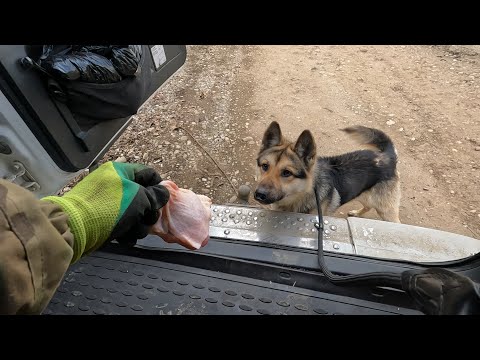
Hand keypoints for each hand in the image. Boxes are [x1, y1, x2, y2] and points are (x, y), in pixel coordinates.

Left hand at [42, 162, 169, 262]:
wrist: (75, 228)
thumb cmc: (110, 208)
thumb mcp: (139, 199)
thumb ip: (155, 196)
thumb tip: (164, 192)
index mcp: (120, 171)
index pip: (149, 173)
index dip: (159, 187)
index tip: (163, 202)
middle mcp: (113, 183)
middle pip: (143, 196)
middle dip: (149, 211)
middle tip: (148, 221)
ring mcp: (106, 201)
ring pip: (134, 212)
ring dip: (138, 225)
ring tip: (134, 233)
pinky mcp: (101, 218)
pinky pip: (121, 222)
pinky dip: (126, 231)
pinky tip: (125, 239)